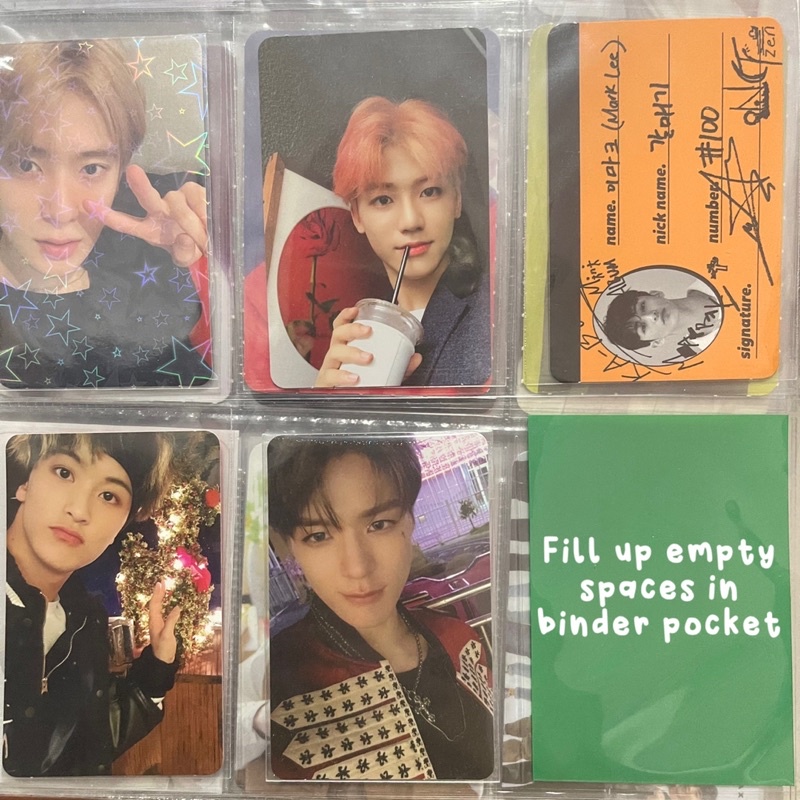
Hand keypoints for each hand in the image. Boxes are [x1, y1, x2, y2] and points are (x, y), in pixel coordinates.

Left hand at [88, 164, 207, 266]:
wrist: (214, 240)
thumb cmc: (193, 249)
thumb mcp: (186, 258)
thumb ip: (183, 254)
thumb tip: (184, 238)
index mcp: (151, 229)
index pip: (126, 223)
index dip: (109, 216)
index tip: (87, 204)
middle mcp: (159, 210)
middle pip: (147, 197)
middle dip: (139, 185)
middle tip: (132, 171)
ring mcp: (176, 200)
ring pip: (178, 203)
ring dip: (192, 223)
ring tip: (203, 238)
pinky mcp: (192, 192)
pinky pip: (195, 197)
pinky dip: (202, 211)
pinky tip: (208, 221)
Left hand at [148, 580, 180, 663]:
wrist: (162, 661)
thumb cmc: (164, 648)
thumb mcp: (167, 635)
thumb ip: (171, 621)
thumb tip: (177, 607)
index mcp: (154, 621)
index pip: (154, 604)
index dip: (157, 594)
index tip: (160, 583)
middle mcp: (155, 621)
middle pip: (155, 604)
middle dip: (158, 593)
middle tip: (162, 582)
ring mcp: (158, 624)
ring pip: (158, 608)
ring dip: (161, 598)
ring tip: (164, 590)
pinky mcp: (163, 627)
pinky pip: (162, 612)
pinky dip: (165, 605)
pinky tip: (170, 604)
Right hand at [313, 307, 421, 387]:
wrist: (347, 407)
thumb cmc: (360, 384)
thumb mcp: (383, 372)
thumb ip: (400, 366)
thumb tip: (416, 357)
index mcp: (345, 348)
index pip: (341, 327)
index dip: (346, 316)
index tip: (356, 311)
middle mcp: (336, 355)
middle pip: (338, 335)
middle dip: (352, 329)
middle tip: (368, 331)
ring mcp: (330, 369)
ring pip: (334, 353)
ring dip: (352, 352)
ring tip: (368, 358)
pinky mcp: (327, 384)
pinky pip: (330, 377)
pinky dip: (342, 376)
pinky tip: (354, 378)